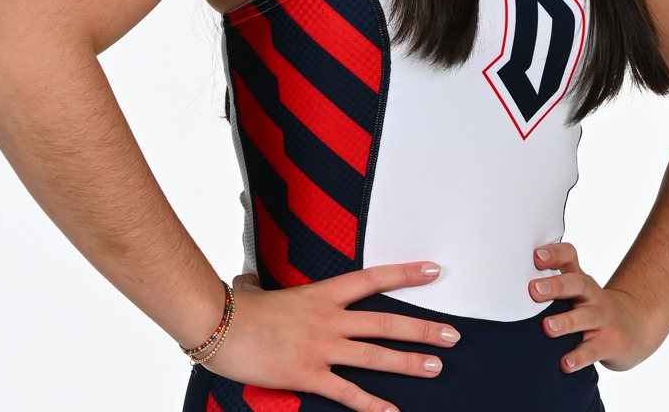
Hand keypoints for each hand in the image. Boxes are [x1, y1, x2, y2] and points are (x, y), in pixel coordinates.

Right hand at [202, 261, 461, 411]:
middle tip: (452, 334)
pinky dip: (372, 404)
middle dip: (423, 328)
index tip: (433, 271)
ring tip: (436, 367)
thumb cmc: (234, 308)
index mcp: (321, 295)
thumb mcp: (258, 290)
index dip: (406, 274)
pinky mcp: (308, 374)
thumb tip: (249, 283)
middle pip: (386, 322)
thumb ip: (264, 287)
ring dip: (409, 362)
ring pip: (376, 355)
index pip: (373, 280)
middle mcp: (329, 319)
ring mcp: (321, 347)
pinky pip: (348, 392)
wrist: (216, 323)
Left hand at [528, 242, 662, 372]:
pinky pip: (593, 350)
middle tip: (533, 290)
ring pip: (586, 317)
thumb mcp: (576, 293)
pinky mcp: (610, 342)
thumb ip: (549, 287)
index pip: (569, 257)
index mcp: (579, 280)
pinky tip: (565, 364)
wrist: (635, 328)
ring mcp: (603, 318)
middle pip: (577, 284)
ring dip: (566, 322)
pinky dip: (579, 357)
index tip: (536, 256)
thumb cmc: (592, 309)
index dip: (554, 254)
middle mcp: (591, 295)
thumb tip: (504, 287)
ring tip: (548, 327)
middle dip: (555, 286)